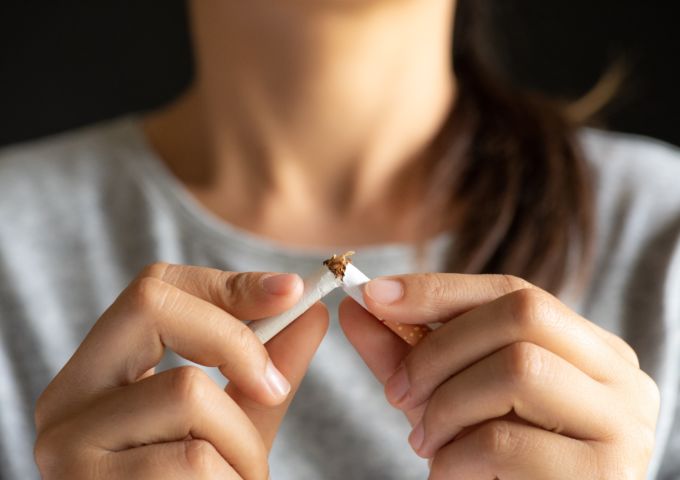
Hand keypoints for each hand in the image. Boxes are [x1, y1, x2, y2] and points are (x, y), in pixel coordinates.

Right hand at [34, 263, 328, 478]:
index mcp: (98, 372)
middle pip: (153, 306)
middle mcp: (67, 400)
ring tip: (235, 479)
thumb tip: (311, 311)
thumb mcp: (233, 423)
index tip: (293, 292)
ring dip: (242, 444)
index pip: (155, 289)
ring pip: (190, 392)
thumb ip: (265, 368)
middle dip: (236, 342)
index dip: (228, 284)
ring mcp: (70, 445)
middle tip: (273, 389)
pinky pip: (195, 459)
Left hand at [339, 274, 659, 478]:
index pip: (514, 290)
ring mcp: (623, 423)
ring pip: (519, 369)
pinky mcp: (606, 474)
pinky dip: (457, 456)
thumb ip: (409, 353)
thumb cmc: (494, 463)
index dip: (439, 289)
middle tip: (398, 392)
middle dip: (440, 348)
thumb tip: (356, 306)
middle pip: (522, 315)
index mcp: (590, 348)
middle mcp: (619, 376)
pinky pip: (508, 441)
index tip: (374, 294)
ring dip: (448, 405)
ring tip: (427, 442)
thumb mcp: (450, 396)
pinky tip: (449, 474)